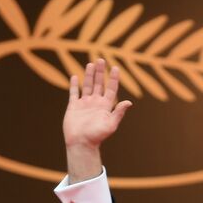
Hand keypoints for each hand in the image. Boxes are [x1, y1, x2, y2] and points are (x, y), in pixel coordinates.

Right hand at [65, 59, 131, 180]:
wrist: (81, 144)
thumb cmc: (97, 136)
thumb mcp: (111, 124)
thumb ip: (118, 112)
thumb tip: (129, 102)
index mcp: (106, 106)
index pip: (111, 89)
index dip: (113, 79)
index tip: (115, 68)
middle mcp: (96, 103)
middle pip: (99, 84)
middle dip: (100, 72)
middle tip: (101, 59)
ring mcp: (84, 104)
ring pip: (87, 86)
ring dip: (89, 75)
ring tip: (91, 64)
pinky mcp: (73, 107)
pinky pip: (74, 93)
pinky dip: (74, 85)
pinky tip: (75, 77)